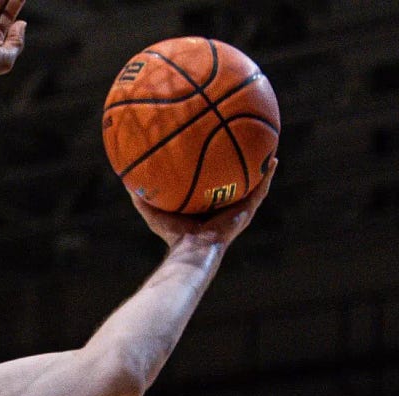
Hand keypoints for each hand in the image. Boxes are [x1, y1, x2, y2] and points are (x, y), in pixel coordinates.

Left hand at [132, 160, 277, 248]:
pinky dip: (267, 176)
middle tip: (243, 143)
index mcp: (205, 205)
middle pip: (233, 181)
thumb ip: (142, 197)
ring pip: (253, 184)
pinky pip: (261, 190)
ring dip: (260, 167)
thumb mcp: (154, 212)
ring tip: (268, 146)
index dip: (213, 170)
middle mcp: (224, 206)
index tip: (214, 150)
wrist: (193, 249)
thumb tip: (126, 182)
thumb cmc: (174, 235)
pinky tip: (273, 160)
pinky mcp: (247, 211)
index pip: (211, 184)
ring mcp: (238, 209)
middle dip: (238, 164)